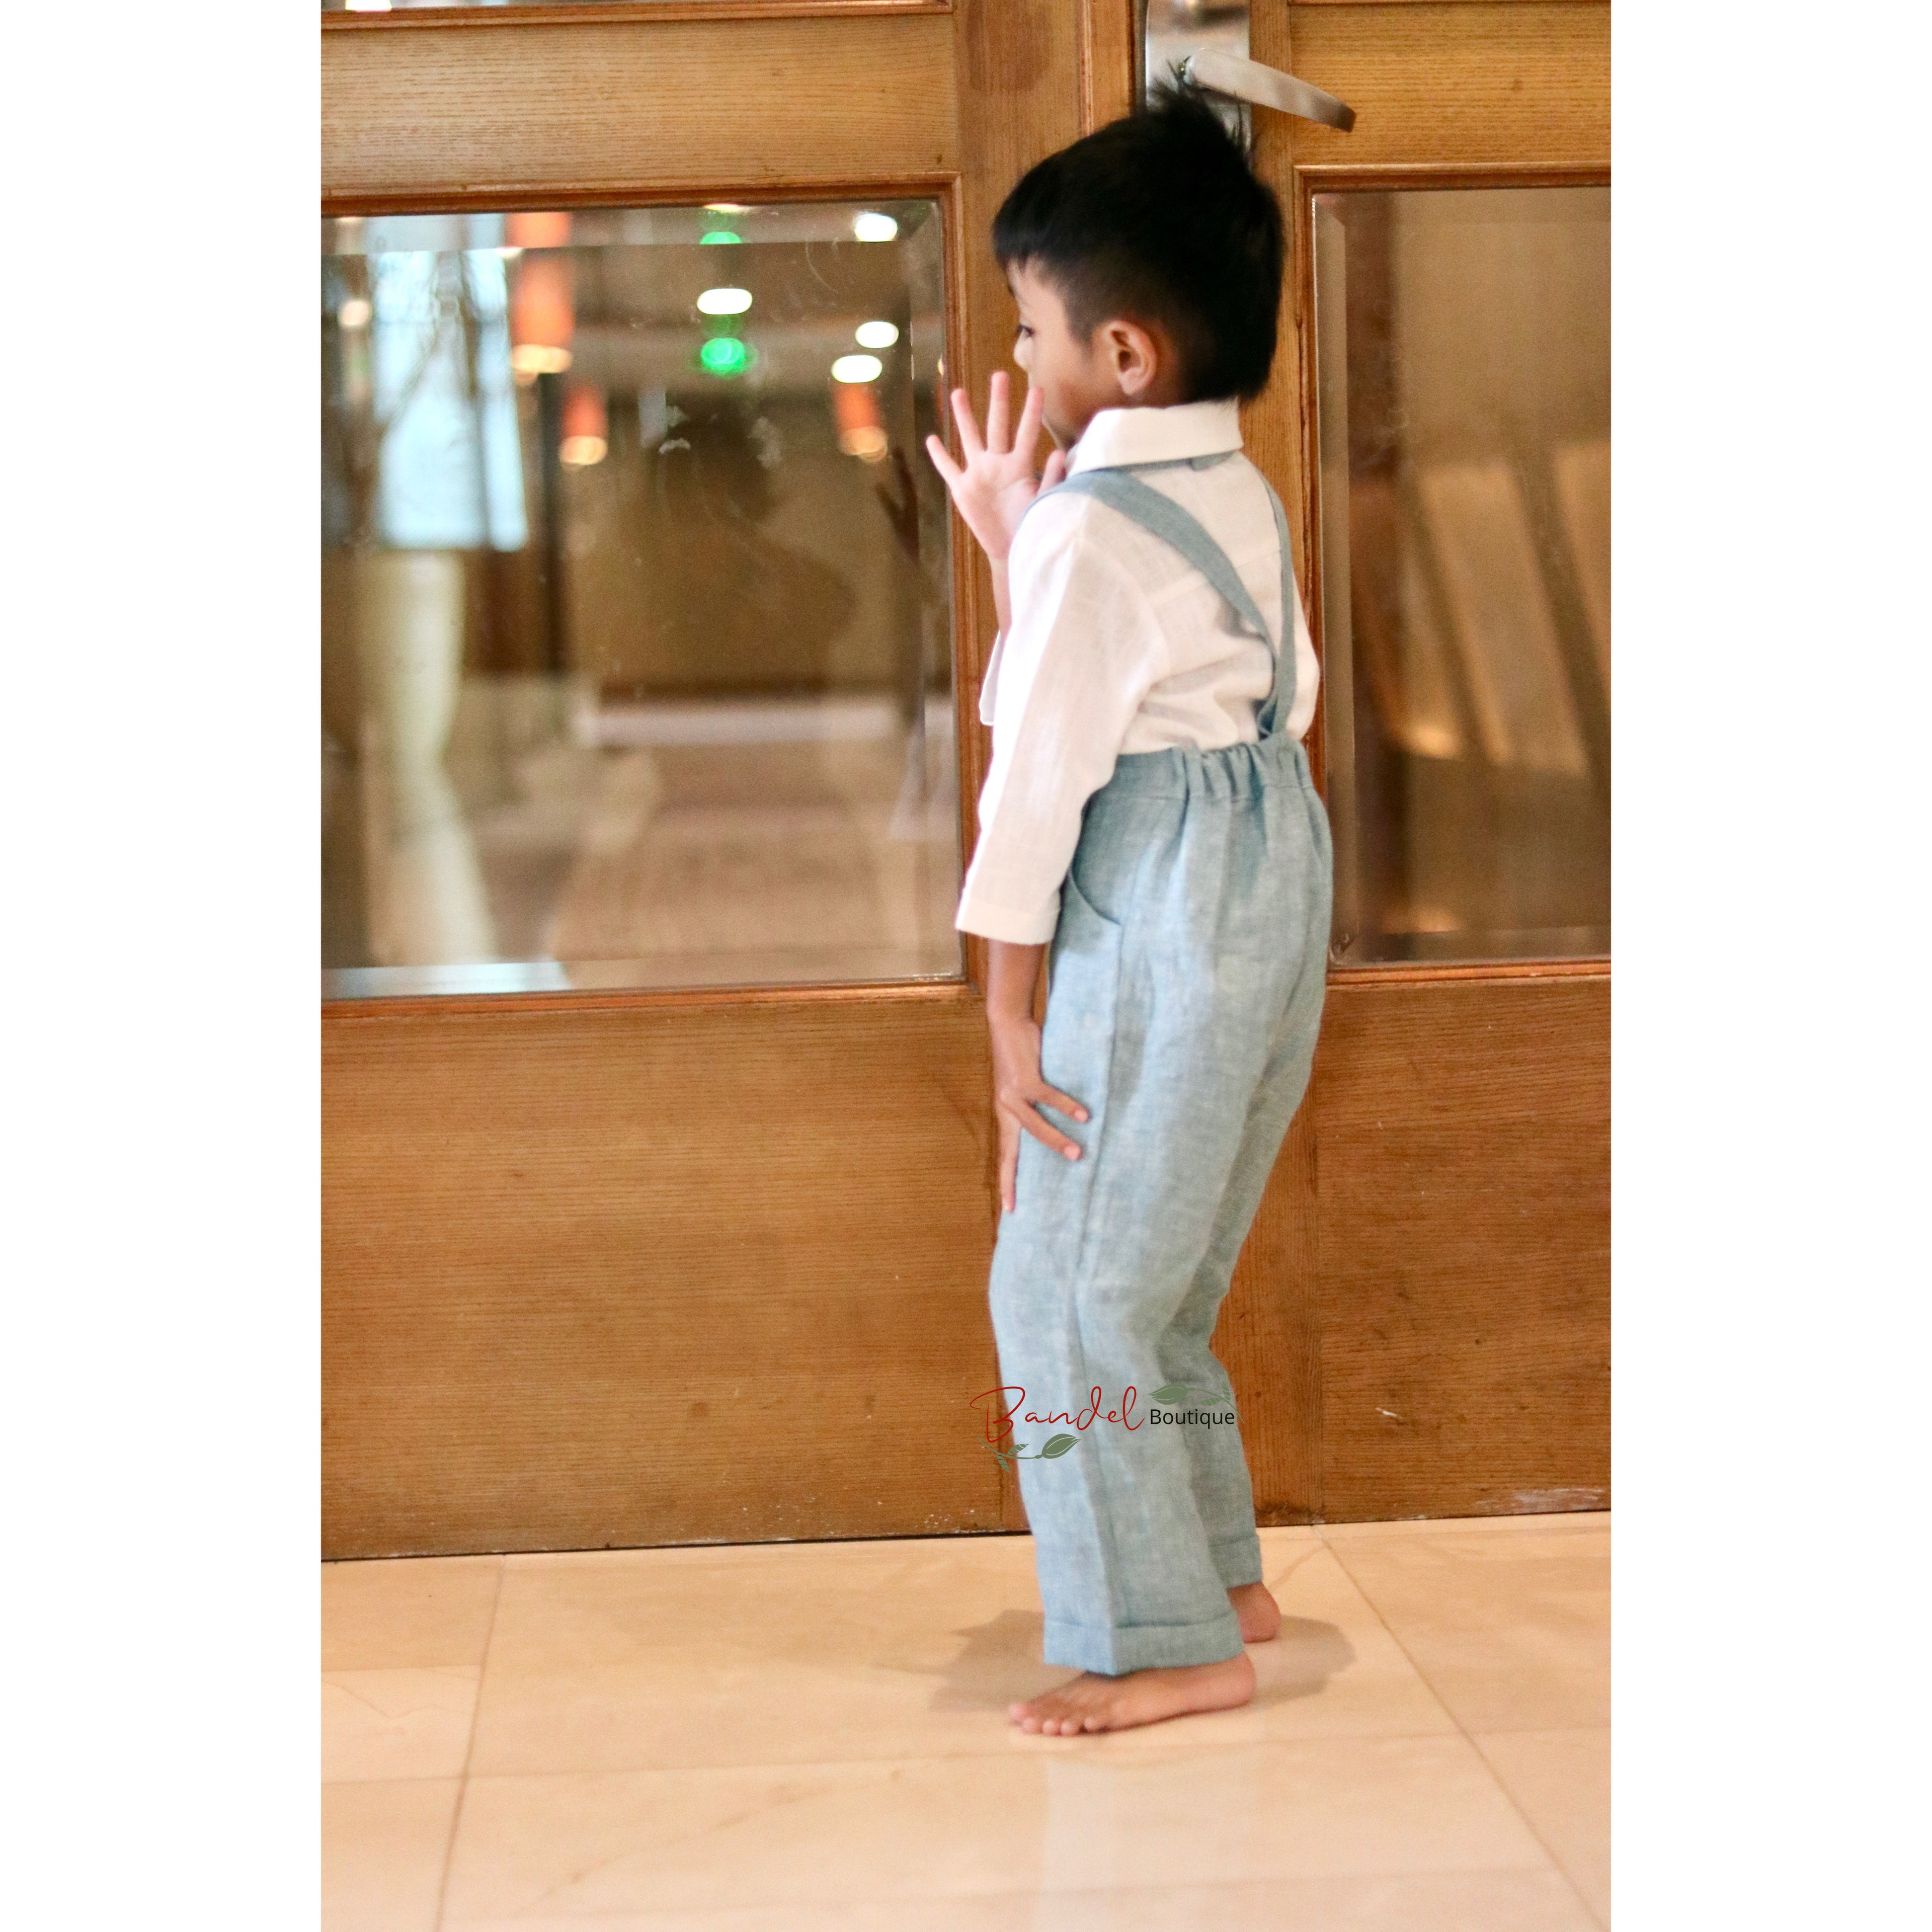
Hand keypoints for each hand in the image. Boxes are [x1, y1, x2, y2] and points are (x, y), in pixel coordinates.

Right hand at [925, 371, 1068, 563]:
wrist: (1012, 548)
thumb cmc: (1031, 524)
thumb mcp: (1043, 503)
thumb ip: (1050, 479)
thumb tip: (1059, 452)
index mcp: (1019, 467)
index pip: (1026, 434)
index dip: (1031, 413)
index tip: (1038, 388)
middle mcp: (998, 464)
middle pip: (997, 426)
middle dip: (998, 401)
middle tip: (1000, 375)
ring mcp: (979, 474)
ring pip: (969, 439)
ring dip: (963, 417)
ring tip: (958, 392)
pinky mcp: (963, 490)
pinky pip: (948, 469)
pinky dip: (939, 456)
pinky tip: (932, 439)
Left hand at [988, 1005, 1088, 1214]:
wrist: (1006, 1025)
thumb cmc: (1020, 1056)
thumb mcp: (1023, 1086)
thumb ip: (1035, 1106)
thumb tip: (1060, 1125)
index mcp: (1005, 1114)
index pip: (1005, 1154)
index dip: (1007, 1181)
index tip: (1009, 1208)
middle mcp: (1006, 1109)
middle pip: (1012, 1151)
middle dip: (1019, 1178)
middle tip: (1026, 1203)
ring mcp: (1013, 1095)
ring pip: (1034, 1127)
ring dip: (1057, 1141)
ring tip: (1078, 1154)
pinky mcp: (1025, 1079)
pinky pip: (1048, 1098)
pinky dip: (1067, 1106)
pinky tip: (1084, 1114)